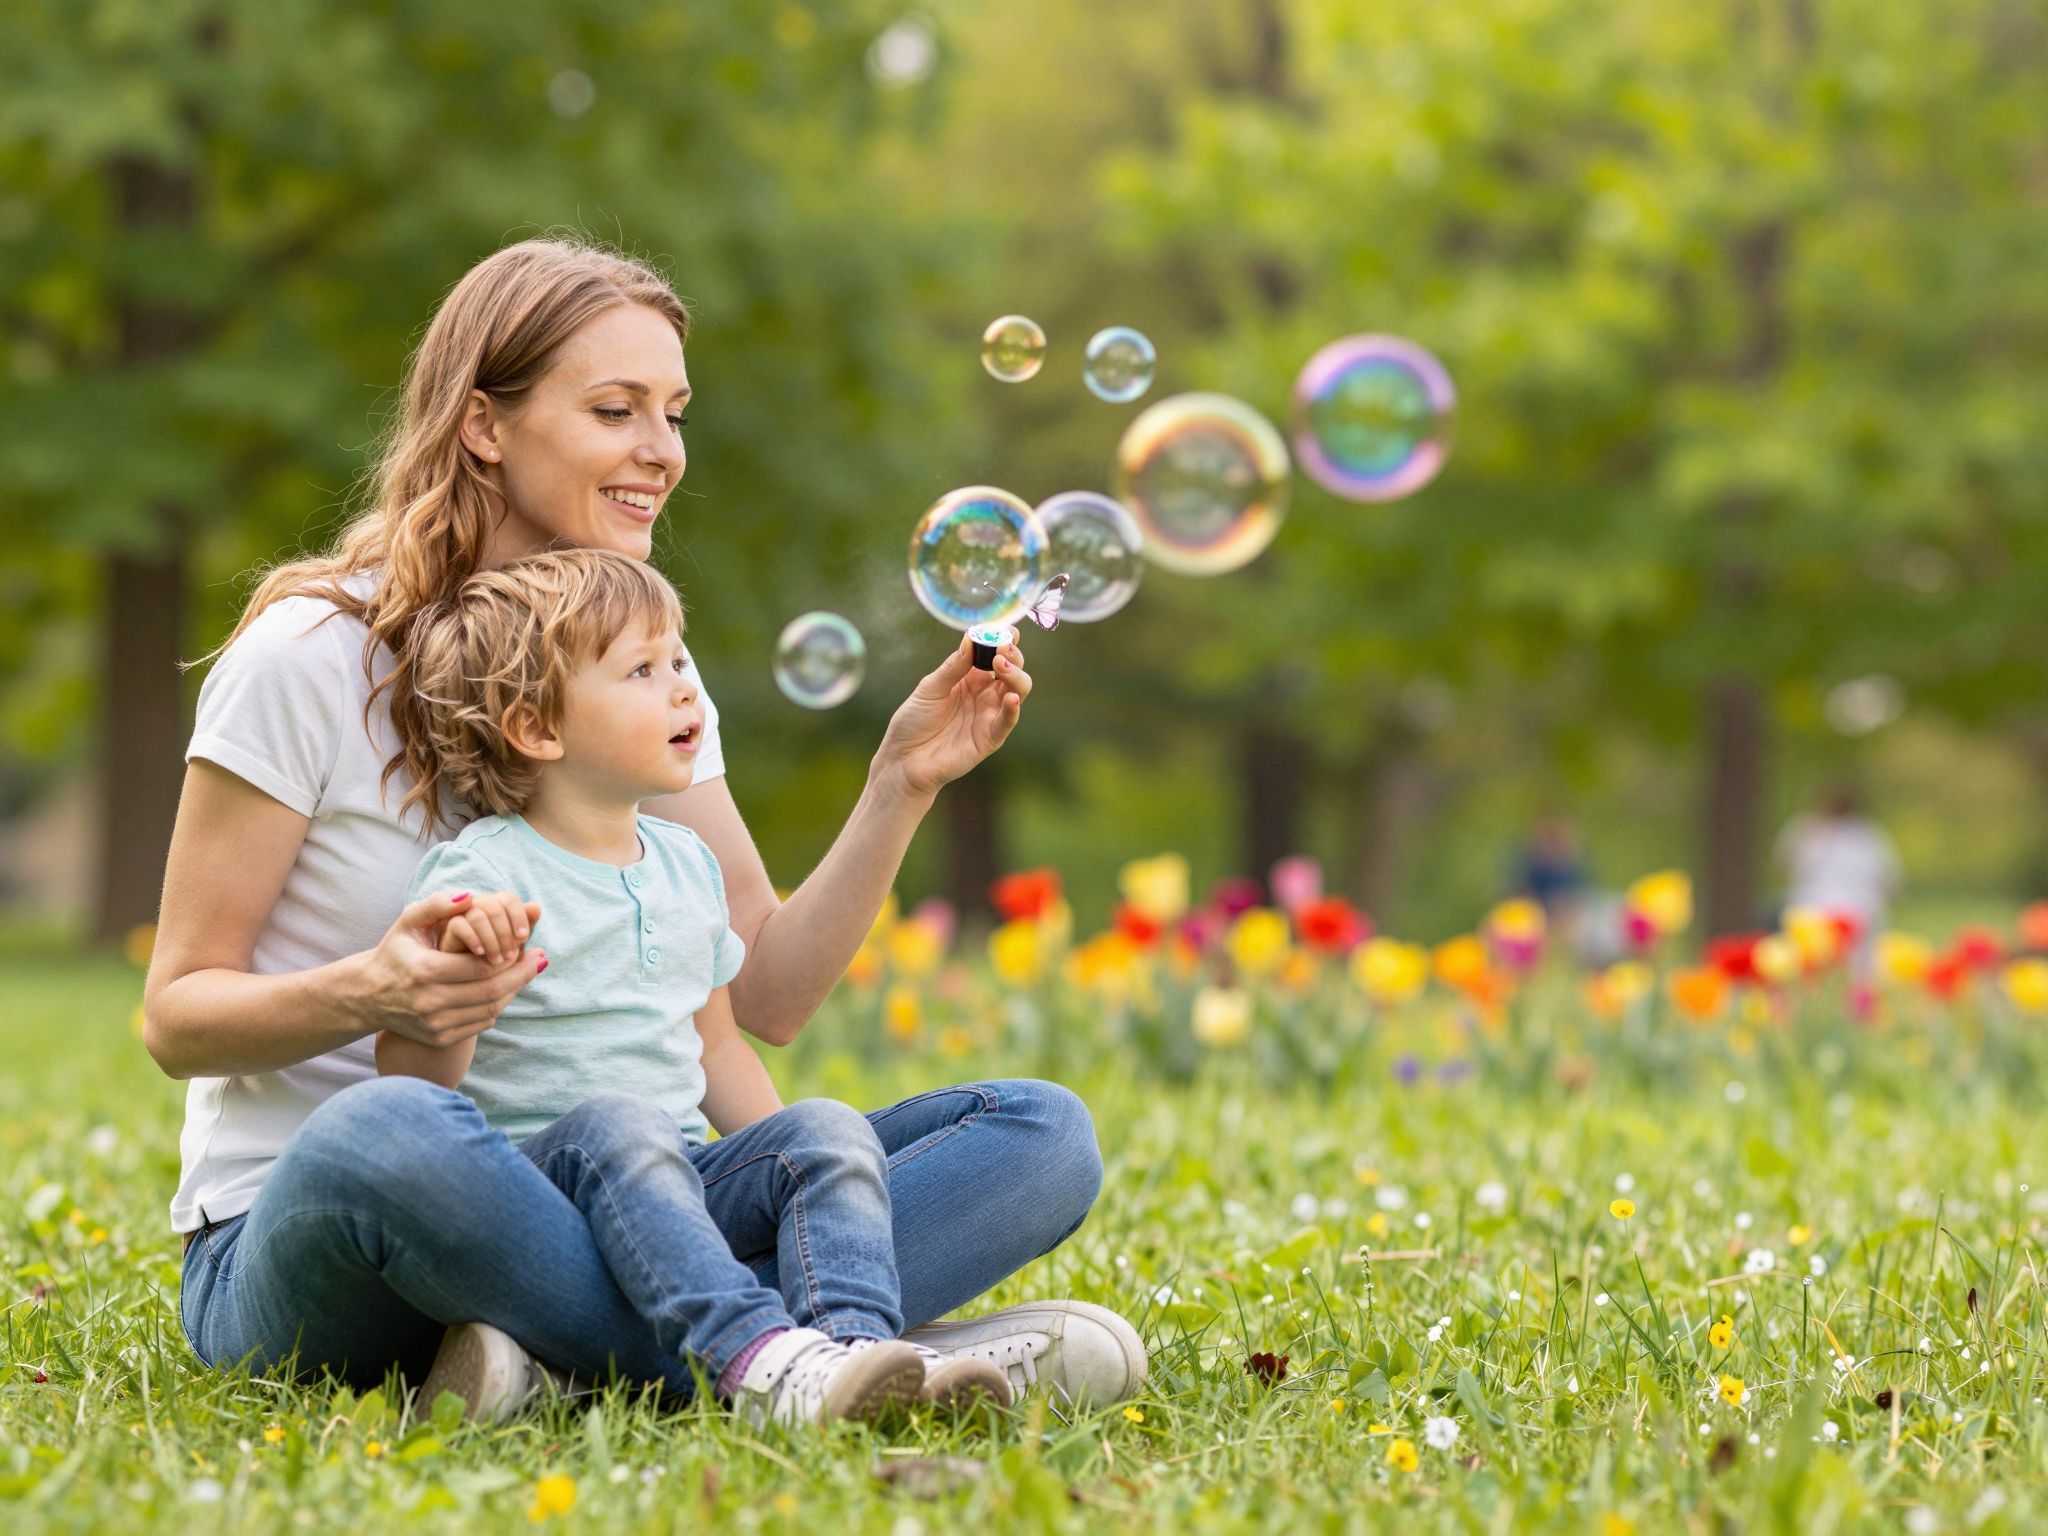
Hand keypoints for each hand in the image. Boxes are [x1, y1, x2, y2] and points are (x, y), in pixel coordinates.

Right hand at [350, 890, 545, 1049]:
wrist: (368, 995)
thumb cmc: (396, 952)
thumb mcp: (408, 922)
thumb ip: (438, 904)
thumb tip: (470, 897)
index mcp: (424, 971)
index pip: (482, 967)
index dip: (511, 957)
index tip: (530, 946)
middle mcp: (429, 1002)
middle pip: (491, 991)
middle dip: (522, 974)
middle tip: (540, 960)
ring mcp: (434, 1024)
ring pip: (490, 1009)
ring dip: (513, 991)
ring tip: (525, 973)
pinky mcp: (438, 1038)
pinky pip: (480, 1024)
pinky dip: (496, 1006)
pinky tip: (503, 990)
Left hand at [873, 633, 1032, 799]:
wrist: (903, 760)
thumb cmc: (913, 722)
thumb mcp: (930, 688)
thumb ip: (953, 667)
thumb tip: (971, 639)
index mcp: (970, 678)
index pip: (994, 655)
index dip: (1004, 641)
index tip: (1007, 630)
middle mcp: (984, 694)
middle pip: (1011, 670)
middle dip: (1012, 656)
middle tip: (1002, 648)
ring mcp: (989, 715)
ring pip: (1016, 691)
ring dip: (1014, 675)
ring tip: (1001, 665)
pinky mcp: (990, 738)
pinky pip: (1007, 721)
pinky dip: (1012, 709)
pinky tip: (1010, 697)